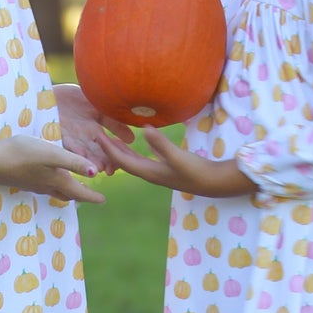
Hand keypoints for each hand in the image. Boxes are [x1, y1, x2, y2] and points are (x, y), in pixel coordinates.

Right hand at [0, 132, 104, 203]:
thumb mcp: (51, 154)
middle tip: (93, 196)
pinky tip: (52, 178)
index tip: (103, 200)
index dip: (93, 196)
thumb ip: (73, 163)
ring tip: (76, 188)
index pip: (80, 192)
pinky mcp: (24, 179)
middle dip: (82, 195)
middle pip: (70, 195)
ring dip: (69, 191)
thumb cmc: (22, 155)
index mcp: (58, 181)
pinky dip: (56, 185)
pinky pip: (47, 187)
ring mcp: (35, 184)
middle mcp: (48, 186)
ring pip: (57, 192)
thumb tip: (95, 173)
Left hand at [53, 81, 133, 173]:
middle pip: (95, 153)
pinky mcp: (56, 131)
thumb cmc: (72, 98)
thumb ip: (114, 122)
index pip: (107, 149)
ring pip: (81, 152)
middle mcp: (82, 138)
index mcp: (94, 132)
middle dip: (102, 163)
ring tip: (97, 168)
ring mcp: (69, 135)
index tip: (119, 166)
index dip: (113, 158)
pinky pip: (66, 141)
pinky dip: (74, 148)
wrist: (49, 90)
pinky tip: (82, 155)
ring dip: (89, 161)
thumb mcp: (98, 109)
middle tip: (109, 170)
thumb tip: (132, 139)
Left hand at [104, 128, 255, 197]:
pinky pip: (145, 158)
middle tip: (98, 135)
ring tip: (111, 139)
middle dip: (111, 150)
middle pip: (124, 162)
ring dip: (122, 151)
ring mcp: (158, 172)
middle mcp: (150, 174)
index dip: (109, 149)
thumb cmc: (197, 172)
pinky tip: (138, 142)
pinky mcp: (166, 168)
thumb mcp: (178, 157)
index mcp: (149, 173)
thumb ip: (162, 144)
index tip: (98, 136)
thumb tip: (145, 129)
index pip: (123, 161)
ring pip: (134, 161)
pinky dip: (136, 150)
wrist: (214, 183)